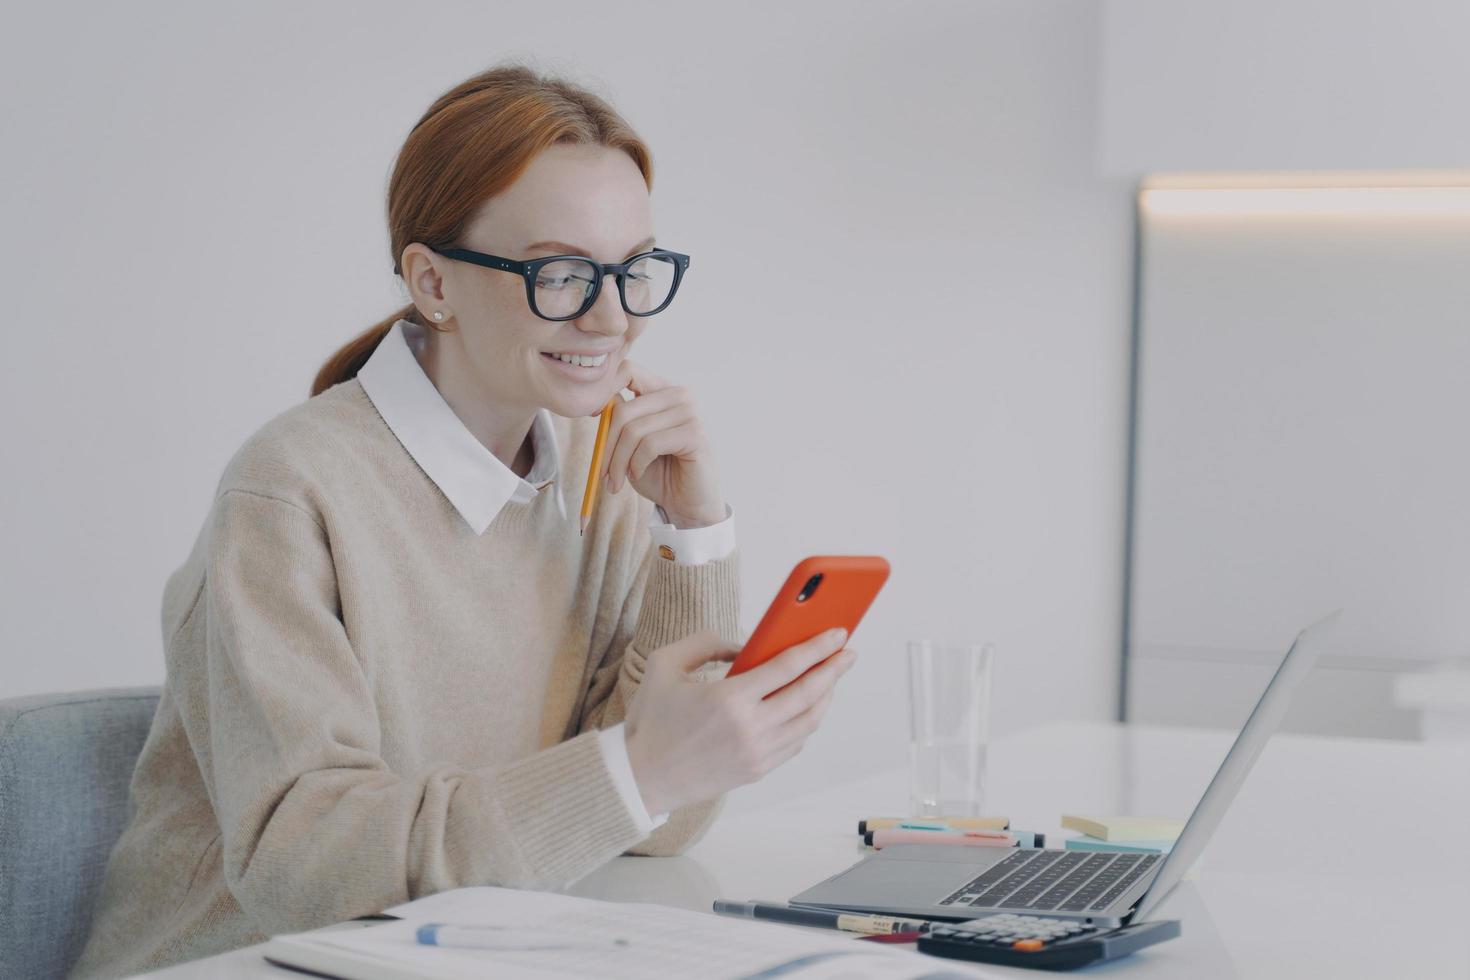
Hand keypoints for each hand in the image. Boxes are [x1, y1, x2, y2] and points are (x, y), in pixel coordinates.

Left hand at [599, 359, 724, 526]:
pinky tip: (638, 475)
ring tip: (617, 480)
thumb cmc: (658, 473)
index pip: (628, 370)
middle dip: (607, 446)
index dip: (605, 389)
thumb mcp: (631, 443)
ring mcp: (690, 412)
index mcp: (662, 391)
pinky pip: (650, 445)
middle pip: (624, 410)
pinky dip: (637, 464)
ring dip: (619, 462)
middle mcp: (679, 395)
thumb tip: (603, 401)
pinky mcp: (695, 434)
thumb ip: (621, 418)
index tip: (595, 418)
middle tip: (602, 473)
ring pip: (634, 431)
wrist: (686, 503)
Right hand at [622, 628, 857, 814]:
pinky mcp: (757, 770)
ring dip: (826, 696)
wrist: (641, 777)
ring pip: (808, 721)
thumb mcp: (666, 664)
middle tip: (848, 652)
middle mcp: (750, 728)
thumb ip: (706, 643)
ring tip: (831, 677)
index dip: (818, 647)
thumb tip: (745, 646)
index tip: (838, 633)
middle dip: (834, 669)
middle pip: (808, 693)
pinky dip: (808, 721)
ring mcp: (757, 753)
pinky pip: (796, 742)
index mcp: (729, 699)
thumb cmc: (651, 720)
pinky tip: (808, 706)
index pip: (788, 667)